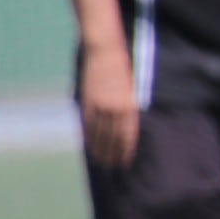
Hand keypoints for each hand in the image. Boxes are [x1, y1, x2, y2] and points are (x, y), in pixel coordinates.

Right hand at [79, 44, 138, 166]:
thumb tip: (125, 128)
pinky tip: (89, 145)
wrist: (106, 52)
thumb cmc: (124, 68)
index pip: (127, 136)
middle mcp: (114, 109)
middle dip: (112, 154)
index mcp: (129, 107)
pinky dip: (88, 136)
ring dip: (99, 150)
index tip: (125, 163)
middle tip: (112, 166)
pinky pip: (87, 124)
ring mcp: (98, 106)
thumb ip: (129, 109)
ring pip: (98, 134)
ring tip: (101, 161)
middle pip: (112, 139)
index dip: (125, 151)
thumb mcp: (133, 90)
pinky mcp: (87, 102)